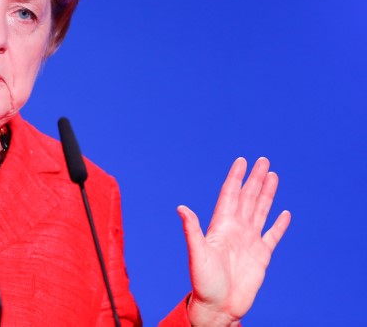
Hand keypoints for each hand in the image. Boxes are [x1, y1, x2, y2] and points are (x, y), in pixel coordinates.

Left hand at [178, 157, 290, 326]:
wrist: (217, 307)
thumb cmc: (203, 283)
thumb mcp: (197, 254)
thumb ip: (192, 230)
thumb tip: (181, 208)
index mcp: (221, 226)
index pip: (230, 195)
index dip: (236, 177)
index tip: (242, 160)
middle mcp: (235, 230)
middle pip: (247, 198)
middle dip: (255, 179)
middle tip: (264, 160)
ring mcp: (249, 242)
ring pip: (260, 211)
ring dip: (267, 194)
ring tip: (273, 176)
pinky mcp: (261, 256)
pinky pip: (272, 236)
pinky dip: (279, 225)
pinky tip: (285, 213)